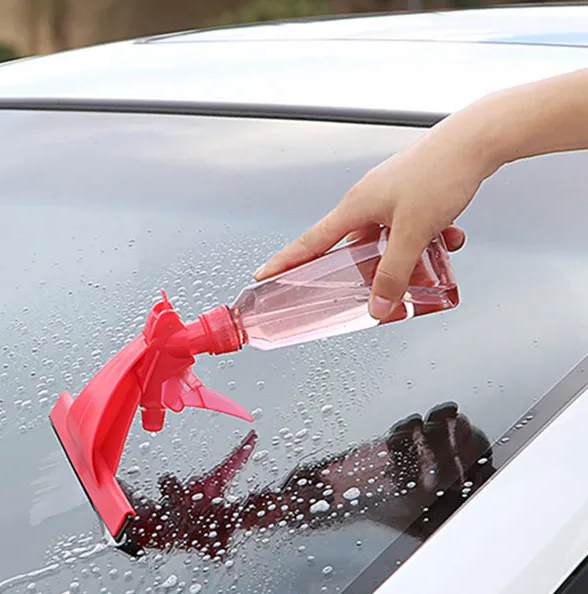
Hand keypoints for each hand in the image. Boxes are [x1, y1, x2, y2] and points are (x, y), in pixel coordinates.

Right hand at [254, 118, 495, 319]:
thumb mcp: (413, 234)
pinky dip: (427, 238)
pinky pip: (410, 227)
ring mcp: (390, 195)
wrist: (476, 139)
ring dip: (407, 254)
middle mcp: (368, 200)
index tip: (266, 274)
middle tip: (375, 287)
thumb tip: (378, 305)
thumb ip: (394, 274)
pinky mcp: (412, 193)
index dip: (286, 262)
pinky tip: (448, 239)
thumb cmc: (439, 173)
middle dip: (369, 269)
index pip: (310, 242)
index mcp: (355, 207)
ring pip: (388, 239)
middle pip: (354, 247)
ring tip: (429, 260)